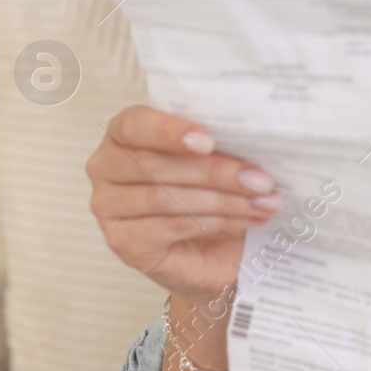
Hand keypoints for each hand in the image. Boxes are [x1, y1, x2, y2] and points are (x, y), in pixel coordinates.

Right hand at [86, 105, 281, 301]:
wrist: (214, 247)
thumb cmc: (211, 189)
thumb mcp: (218, 156)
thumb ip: (222, 141)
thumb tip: (257, 137)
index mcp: (124, 132)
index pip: (134, 123)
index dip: (169, 130)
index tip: (208, 140)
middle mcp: (106, 167)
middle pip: (156, 165)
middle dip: (215, 171)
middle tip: (260, 179)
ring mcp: (108, 208)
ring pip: (166, 197)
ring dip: (224, 200)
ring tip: (264, 200)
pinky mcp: (123, 243)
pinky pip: (171, 227)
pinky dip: (217, 222)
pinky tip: (248, 218)